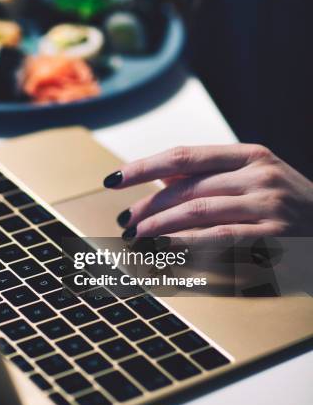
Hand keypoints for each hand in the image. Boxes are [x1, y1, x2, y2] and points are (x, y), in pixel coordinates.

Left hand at [103, 144, 312, 244]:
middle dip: (148, 206)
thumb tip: (159, 178)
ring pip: (197, 212)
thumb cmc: (289, 204)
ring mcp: (267, 205)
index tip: (114, 180)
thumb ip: (210, 176)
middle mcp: (259, 175)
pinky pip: (219, 239)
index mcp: (250, 155)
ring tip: (136, 236)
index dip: (143, 167)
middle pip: (186, 187)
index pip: (184, 156)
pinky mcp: (274, 237)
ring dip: (159, 226)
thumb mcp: (257, 178)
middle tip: (126, 221)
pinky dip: (186, 243)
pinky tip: (164, 248)